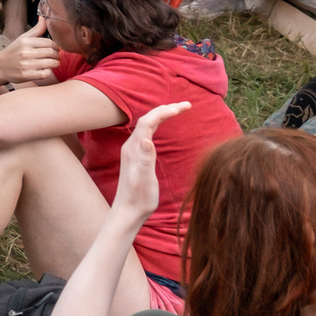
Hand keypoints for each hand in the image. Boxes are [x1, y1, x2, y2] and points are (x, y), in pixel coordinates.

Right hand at [0, 20, 58, 85]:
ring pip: (50, 63)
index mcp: (25, 41)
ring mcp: (26, 64)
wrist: (0, 66)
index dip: (56, 46)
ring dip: (55, 63)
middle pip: (50, 52)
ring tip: (55, 63)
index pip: (49, 42)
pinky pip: (44, 74)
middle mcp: (25, 52)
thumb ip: (36, 29)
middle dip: (57, 55)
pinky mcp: (26, 75)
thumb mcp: (23, 38)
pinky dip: (48, 72)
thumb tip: (44, 17)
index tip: (57, 48)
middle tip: (57, 56)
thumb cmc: (14, 51)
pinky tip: (46, 70)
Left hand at [113, 102, 187, 218]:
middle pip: (148, 119)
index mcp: (133, 148)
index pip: (148, 122)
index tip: (183, 108)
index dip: (164, 111)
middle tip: (187, 105)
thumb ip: (145, 160)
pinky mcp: (137, 156)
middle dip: (166, 109)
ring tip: (179, 109)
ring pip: (147, 125)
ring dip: (163, 114)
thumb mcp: (144, 180)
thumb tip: (146, 139)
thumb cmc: (138, 198)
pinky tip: (165, 125)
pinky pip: (148, 132)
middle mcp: (131, 146)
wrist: (128, 211)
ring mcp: (133, 150)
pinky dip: (159, 124)